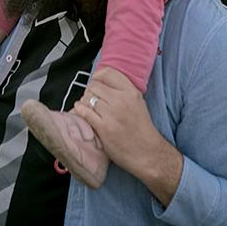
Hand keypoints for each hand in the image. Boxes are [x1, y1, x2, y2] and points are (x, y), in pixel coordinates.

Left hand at [73, 69, 181, 206]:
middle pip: (94, 86)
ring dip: (84, 101)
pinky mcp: (104, 128)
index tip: (96, 82)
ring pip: (88, 98)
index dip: (97, 77)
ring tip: (88, 107)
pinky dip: (79, 110)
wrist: (147, 153)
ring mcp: (112, 114)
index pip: (108, 73)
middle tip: (91, 98)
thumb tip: (103, 82)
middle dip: (90, 91)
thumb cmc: (141, 129)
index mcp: (131, 92)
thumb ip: (123, 91)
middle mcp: (122, 100)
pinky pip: (84, 112)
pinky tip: (81, 111)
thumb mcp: (138, 103)